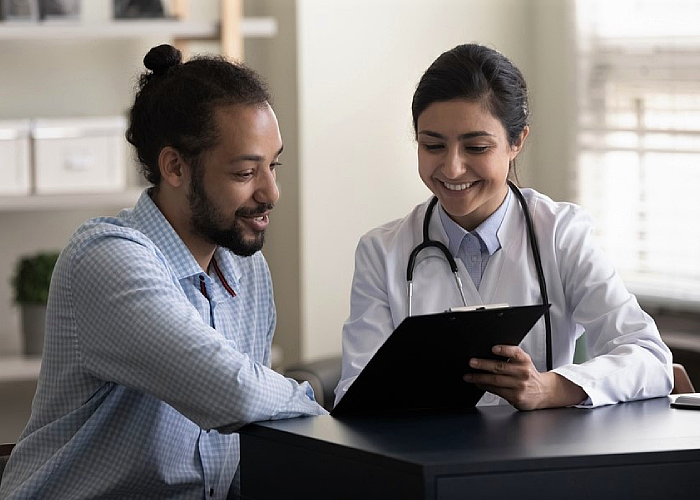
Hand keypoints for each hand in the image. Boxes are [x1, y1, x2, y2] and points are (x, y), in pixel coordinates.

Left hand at [463, 345, 586, 409]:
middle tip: (472, 362)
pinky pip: (496, 390)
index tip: (493, 349)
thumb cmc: (529, 375)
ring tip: (468, 376)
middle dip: (483, 365)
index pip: (515, 352)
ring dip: (479, 378)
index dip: (504, 350)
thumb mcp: (524, 362)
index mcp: (525, 360)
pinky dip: (485, 387)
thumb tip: (487, 354)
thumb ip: (511, 357)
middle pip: (500, 367)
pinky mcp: (516, 397)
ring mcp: (519, 385)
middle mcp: (523, 372)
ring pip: (495, 380)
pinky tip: (478, 384)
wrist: (543, 392)